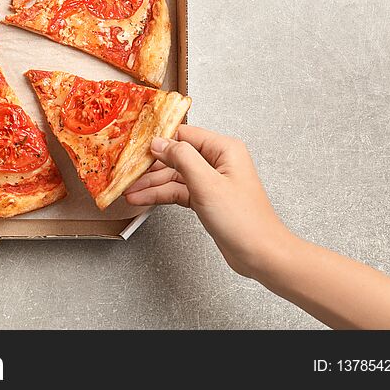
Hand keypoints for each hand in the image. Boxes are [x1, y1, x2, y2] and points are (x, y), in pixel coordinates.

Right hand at [123, 125, 291, 277]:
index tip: (137, 146)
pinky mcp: (206, 199)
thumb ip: (182, 158)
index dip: (159, 140)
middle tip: (129, 171)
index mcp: (224, 150)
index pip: (184, 135)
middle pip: (176, 156)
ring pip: (174, 176)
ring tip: (130, 190)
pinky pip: (178, 191)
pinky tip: (143, 198)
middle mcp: (218, 162)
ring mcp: (211, 181)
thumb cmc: (245, 221)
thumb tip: (161, 142)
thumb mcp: (208, 184)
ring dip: (151, 184)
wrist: (260, 254)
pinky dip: (160, 195)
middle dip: (151, 166)